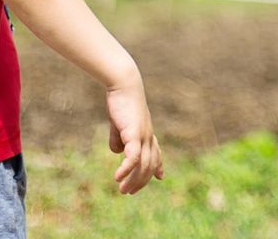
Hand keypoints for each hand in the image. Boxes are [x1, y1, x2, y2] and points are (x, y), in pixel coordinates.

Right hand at [105, 75, 164, 194]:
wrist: (124, 85)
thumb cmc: (120, 101)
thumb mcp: (119, 123)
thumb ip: (119, 137)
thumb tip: (117, 152)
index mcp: (146, 133)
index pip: (156, 153)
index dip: (158, 166)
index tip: (160, 177)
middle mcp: (148, 136)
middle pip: (150, 165)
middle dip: (140, 181)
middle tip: (128, 191)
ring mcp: (143, 136)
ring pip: (143, 165)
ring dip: (133, 180)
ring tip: (123, 190)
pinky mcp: (134, 134)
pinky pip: (133, 157)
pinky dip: (126, 170)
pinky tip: (118, 177)